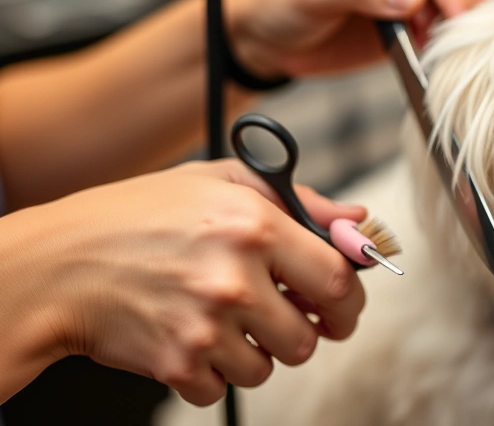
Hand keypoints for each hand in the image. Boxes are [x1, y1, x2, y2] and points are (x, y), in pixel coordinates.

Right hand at [11, 160, 366, 405]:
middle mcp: (235, 278)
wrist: (60, 264)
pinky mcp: (177, 364)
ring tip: (224, 319)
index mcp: (255, 226)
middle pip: (309, 336)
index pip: (339, 279)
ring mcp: (205, 326)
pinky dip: (213, 371)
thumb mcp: (222, 182)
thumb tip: (357, 222)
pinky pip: (224, 388)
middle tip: (288, 318)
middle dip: (305, 332)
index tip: (343, 308)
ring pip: (269, 367)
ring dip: (256, 351)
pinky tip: (191, 336)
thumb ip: (301, 202)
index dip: (350, 301)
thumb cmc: (142, 215)